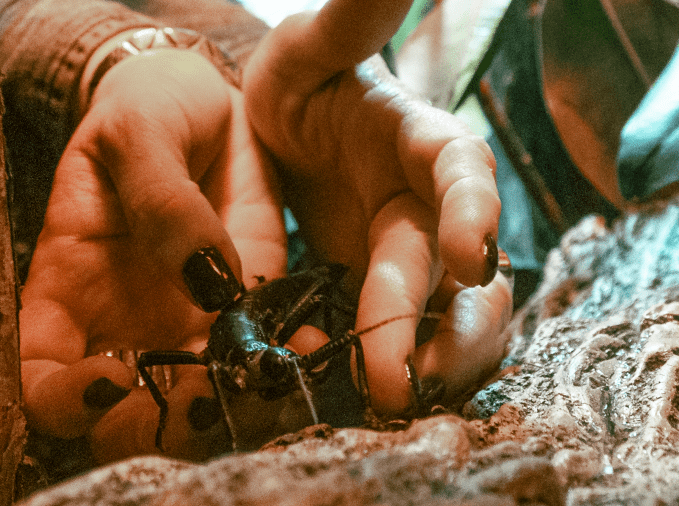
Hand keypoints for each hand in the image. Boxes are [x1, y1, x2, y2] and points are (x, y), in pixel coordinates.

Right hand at [19, 49, 286, 461]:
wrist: (207, 101)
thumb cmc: (146, 108)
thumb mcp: (139, 133)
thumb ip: (159, 198)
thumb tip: (205, 277)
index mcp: (68, 290)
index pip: (40, 375)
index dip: (62, 400)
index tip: (111, 380)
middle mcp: (122, 326)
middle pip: (122, 415)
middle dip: (160, 426)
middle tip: (208, 402)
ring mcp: (187, 326)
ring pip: (198, 403)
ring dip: (232, 409)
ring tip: (267, 381)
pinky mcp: (248, 310)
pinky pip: (262, 358)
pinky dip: (285, 366)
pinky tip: (304, 349)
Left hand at [243, 0, 511, 412]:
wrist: (283, 127)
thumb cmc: (302, 82)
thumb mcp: (311, 47)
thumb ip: (349, 19)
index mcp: (419, 141)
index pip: (462, 172)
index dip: (474, 212)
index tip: (470, 256)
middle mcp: (427, 204)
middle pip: (458, 266)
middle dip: (443, 320)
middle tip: (408, 375)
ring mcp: (407, 253)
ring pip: (448, 313)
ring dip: (435, 358)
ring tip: (397, 400)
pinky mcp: (378, 290)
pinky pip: (401, 335)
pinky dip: (393, 364)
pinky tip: (364, 397)